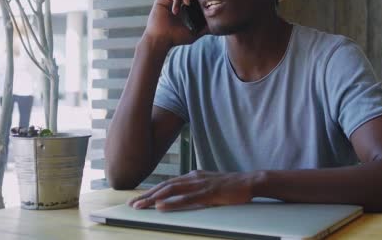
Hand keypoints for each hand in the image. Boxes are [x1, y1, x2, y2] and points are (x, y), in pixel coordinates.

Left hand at [128, 170, 254, 211]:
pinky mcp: (208, 192)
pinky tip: (162, 206)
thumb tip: (184, 197)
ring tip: (141, 205)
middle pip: (165, 186)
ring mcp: (201, 184)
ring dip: (154, 198)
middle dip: (147, 195)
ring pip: (172, 190)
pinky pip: (187, 198)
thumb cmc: (232, 186)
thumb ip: (197, 189)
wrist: (250, 181)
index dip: (152, 191)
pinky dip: (172, 202)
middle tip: (132, 204)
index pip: (168, 184)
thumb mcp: (210, 186)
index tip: (138, 199)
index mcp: (193, 176)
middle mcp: (194, 177)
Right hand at [143, 0, 207, 45]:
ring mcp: (170, 1)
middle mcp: (178, 3)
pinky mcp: (163, 0)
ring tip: (187, 3)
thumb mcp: (193, 34)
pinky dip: (176, 0)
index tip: (202, 1)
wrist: (161, 39)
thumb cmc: (176, 38)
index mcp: (185, 9)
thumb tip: (215, 27)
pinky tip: (176, 11)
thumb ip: (203, 29)